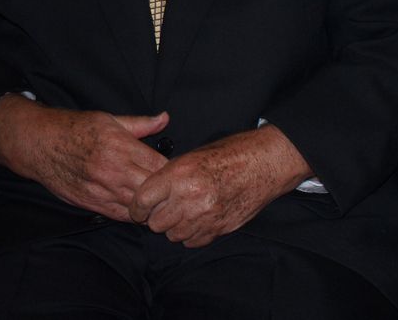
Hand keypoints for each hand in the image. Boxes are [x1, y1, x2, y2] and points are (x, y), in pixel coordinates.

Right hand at [0, 94, 169, 221]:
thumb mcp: (108, 119)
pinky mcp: (91, 203)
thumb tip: (164, 118)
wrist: (39, 143)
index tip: (177, 172)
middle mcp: (113, 170)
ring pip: (139, 207)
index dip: (172, 172)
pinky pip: (120, 216)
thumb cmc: (74, 128)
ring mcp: (101, 189)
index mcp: (120, 146)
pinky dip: (133, 215)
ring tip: (158, 203)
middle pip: (152, 190)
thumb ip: (140, 124)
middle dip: (165, 191)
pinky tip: (138, 209)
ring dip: (150, 206)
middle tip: (172, 191)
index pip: (159, 166)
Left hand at [128, 125, 311, 246]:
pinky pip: (193, 242)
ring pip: (173, 235)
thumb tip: (150, 194)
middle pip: (156, 223)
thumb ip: (168, 177)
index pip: (143, 201)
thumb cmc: (225, 155)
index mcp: (178, 176)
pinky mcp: (219, 229)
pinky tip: (196, 220)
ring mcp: (205, 217)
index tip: (138, 208)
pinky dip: (191, 234)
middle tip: (162, 209)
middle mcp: (189, 198)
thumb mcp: (189, 157)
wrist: (261, 164)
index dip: (136, 207)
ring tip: (182, 212)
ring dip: (174, 227)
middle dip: (156, 217)